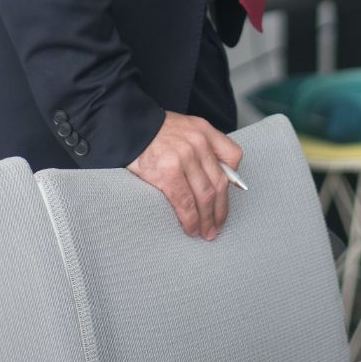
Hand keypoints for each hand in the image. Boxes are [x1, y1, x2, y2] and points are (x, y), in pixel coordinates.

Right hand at [126, 112, 244, 238]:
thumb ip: (202, 147)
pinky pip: (185, 202)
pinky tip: (191, 228)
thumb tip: (216, 178)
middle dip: (220, 210)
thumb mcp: (185, 129)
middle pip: (219, 183)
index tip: (226, 196)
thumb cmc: (154, 133)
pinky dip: (191, 219)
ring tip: (206, 233)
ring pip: (205, 196)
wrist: (127, 128)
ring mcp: (183, 157)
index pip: (233, 156)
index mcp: (204, 130)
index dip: (233, 180)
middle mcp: (198, 142)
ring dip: (207, 220)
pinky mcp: (168, 172)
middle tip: (218, 226)